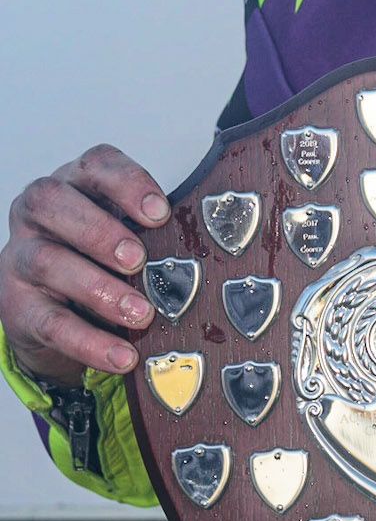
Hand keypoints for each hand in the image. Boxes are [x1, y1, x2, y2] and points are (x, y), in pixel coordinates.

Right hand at [0, 147, 169, 383]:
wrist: (53, 311)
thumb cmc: (101, 261)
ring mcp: (22, 258)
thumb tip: (212, 249)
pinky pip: (50, 323)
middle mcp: (40, 214)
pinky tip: (122, 355)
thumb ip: (154, 233)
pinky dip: (89, 342)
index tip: (160, 213)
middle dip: (99, 230)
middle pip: (53, 202)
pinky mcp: (18, 307)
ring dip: (98, 288)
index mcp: (76, 185)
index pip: (94, 164)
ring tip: (140, 313)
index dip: (127, 183)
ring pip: (46, 261)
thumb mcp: (128, 235)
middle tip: (138, 260)